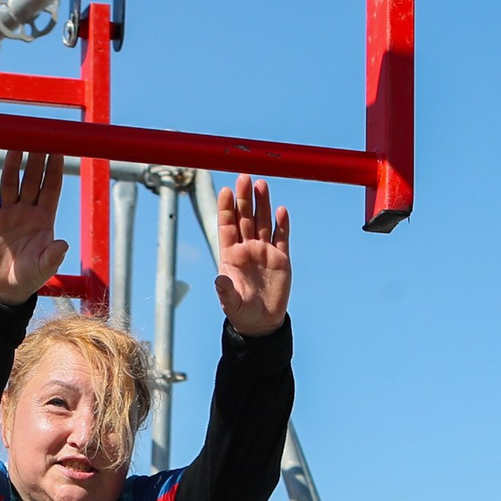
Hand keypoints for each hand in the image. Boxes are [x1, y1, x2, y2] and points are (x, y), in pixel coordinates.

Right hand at [0, 150, 70, 304]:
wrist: (3, 288)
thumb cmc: (29, 277)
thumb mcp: (43, 269)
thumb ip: (52, 257)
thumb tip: (63, 245)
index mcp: (44, 219)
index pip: (51, 188)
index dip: (54, 169)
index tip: (59, 150)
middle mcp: (26, 211)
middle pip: (31, 180)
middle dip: (34, 160)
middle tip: (37, 138)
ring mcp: (7, 214)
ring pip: (10, 184)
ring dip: (12, 167)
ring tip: (14, 147)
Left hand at [211, 177, 291, 337]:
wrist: (262, 323)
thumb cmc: (241, 312)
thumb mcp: (231, 303)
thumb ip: (226, 291)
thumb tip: (219, 279)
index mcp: (230, 255)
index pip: (227, 226)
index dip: (226, 208)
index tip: (225, 190)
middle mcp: (247, 249)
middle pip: (245, 218)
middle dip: (244, 198)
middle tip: (244, 177)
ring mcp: (264, 251)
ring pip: (262, 222)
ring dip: (262, 204)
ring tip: (261, 184)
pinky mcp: (281, 258)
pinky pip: (281, 237)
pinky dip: (281, 224)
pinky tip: (280, 210)